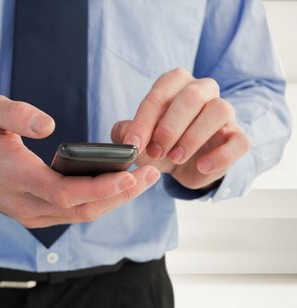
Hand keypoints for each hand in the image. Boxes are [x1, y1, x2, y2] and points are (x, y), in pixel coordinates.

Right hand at [0, 95, 160, 227]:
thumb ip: (17, 114)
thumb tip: (48, 124)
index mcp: (16, 178)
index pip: (65, 191)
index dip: (101, 187)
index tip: (131, 175)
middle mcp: (26, 205)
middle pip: (82, 209)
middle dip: (120, 195)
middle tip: (150, 175)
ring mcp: (32, 215)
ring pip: (81, 215)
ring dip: (114, 201)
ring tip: (142, 180)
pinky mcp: (37, 216)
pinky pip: (74, 214)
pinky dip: (99, 202)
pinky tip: (118, 187)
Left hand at [111, 68, 250, 189]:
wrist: (182, 166)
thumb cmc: (159, 144)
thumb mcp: (139, 140)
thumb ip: (126, 134)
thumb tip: (125, 136)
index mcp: (176, 84)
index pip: (161, 93)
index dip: (144, 120)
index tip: (133, 144)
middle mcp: (203, 91)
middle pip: (192, 95)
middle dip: (169, 126)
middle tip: (155, 151)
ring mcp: (225, 112)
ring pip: (219, 110)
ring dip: (193, 137)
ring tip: (175, 158)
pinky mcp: (238, 137)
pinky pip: (239, 140)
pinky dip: (220, 155)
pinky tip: (201, 167)